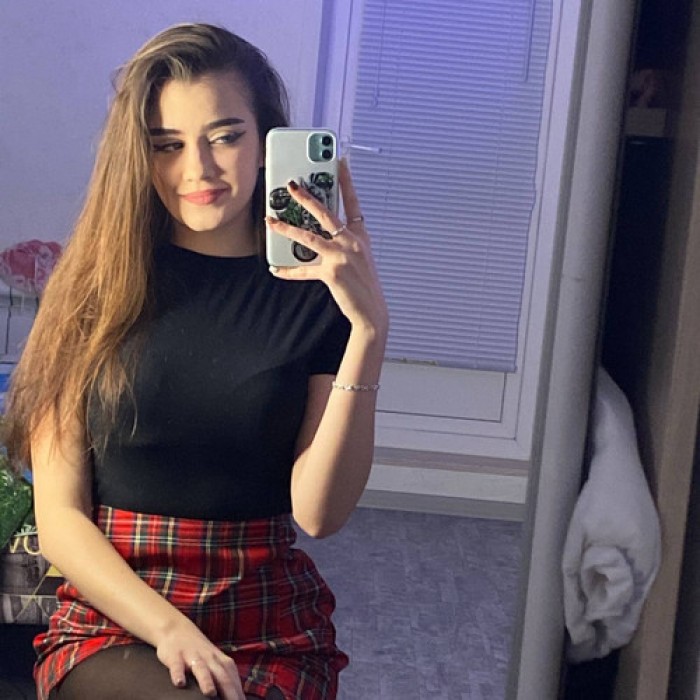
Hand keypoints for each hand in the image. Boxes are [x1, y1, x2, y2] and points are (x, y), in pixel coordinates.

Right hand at [156, 617, 245, 698]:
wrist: (177, 629)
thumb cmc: (200, 652)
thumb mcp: (215, 662)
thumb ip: (225, 678)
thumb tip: (239, 698)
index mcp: (222, 662)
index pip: (233, 680)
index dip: (239, 694)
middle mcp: (210, 659)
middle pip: (222, 676)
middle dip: (229, 691)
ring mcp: (193, 656)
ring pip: (201, 669)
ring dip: (206, 681)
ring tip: (210, 693)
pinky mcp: (176, 656)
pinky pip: (177, 666)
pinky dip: (178, 674)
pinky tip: (179, 683)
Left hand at [267, 159, 388, 338]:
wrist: (372, 311)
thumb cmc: (366, 286)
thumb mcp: (361, 258)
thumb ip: (344, 243)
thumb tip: (321, 235)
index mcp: (360, 236)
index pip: (353, 202)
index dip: (347, 181)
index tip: (340, 163)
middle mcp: (351, 242)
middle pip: (326, 213)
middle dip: (306, 198)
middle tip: (292, 186)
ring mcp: (341, 256)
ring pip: (309, 236)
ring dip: (287, 228)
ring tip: (272, 221)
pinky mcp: (331, 272)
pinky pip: (304, 269)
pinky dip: (288, 270)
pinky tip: (276, 269)